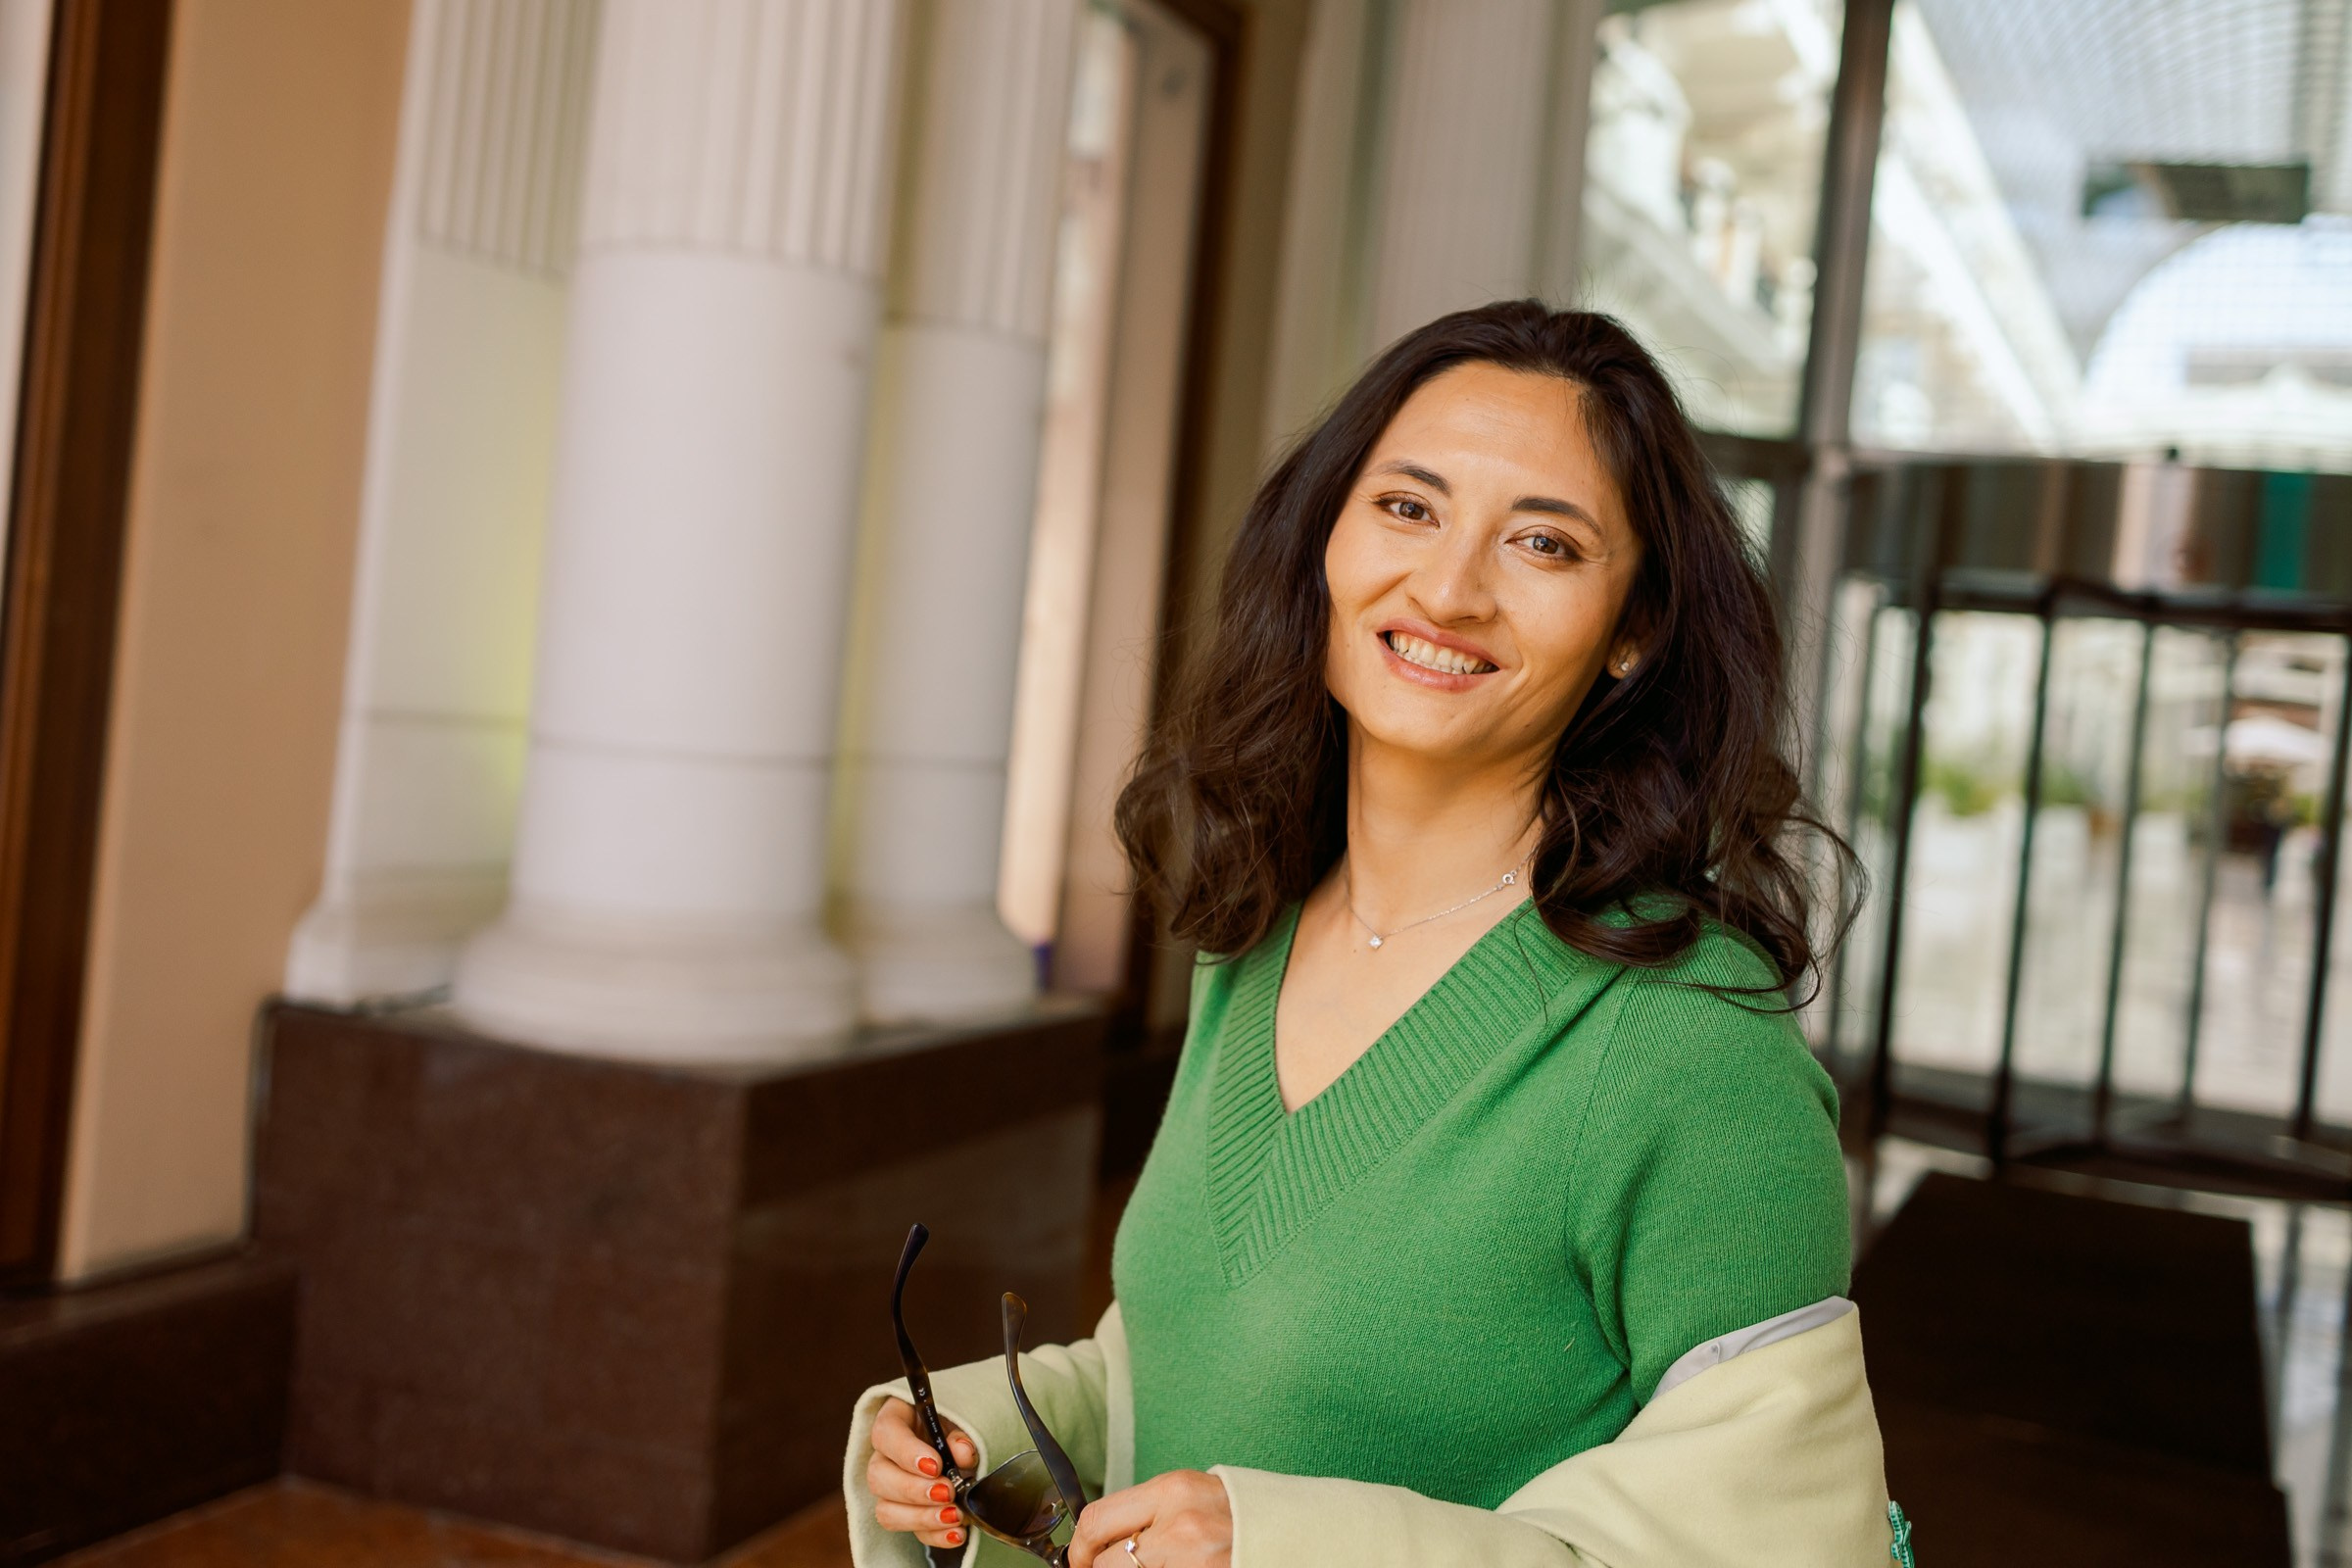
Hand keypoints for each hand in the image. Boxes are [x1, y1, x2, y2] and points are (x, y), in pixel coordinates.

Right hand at [867, 1396, 980, 1551]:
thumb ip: (960, 1436)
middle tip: (947, 1492)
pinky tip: (956, 1533)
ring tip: (954, 1515)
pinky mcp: (905, 1514)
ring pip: (886, 1511)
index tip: (935, 1465)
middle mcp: (884, 1456)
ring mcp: (890, 1489)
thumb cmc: (954, 1426)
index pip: (885, 1433)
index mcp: (895, 1420)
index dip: (907, 1453)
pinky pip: (910, 1532)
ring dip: (922, 1518)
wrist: (961, 1445)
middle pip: (878, 1476)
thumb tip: (962, 1453)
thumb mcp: (960, 1421)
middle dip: (914, 1490)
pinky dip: (934, 1535)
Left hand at [1067, 1470, 1231, 1567]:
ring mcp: (1190, 1560)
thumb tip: (1102, 1538)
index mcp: (1173, 1490)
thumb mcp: (1193, 1497)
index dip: (1080, 1548)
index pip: (1098, 1519)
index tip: (1080, 1560)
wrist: (1297, 1534)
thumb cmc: (1243, 1515)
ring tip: (1150, 1566)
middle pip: (1106, 1560)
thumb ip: (1152, 1511)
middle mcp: (1179, 1524)